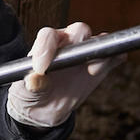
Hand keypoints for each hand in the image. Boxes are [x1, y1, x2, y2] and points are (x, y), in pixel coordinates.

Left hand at [7, 22, 124, 128]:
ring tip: (92, 70)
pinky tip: (108, 66)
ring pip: (98, 41)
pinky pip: (114, 56)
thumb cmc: (31, 93)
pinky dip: (115, 58)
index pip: (48, 36)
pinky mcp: (101, 65)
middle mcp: (67, 43)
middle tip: (76, 61)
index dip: (46, 48)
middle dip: (80, 40)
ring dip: (100, 51)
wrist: (45, 108)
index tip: (42, 69)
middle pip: (79, 30)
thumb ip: (30, 85)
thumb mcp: (25, 92)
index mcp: (45, 45)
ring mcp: (86, 54)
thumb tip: (34, 80)